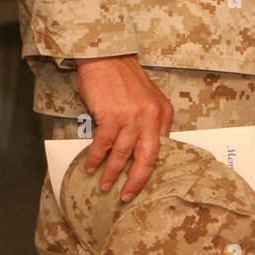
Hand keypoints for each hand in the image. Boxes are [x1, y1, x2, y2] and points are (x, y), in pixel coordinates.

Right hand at [76, 54, 173, 201]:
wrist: (107, 59)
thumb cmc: (124, 80)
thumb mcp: (147, 100)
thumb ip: (149, 123)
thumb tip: (141, 151)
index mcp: (163, 113)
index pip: (160, 148)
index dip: (151, 169)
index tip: (142, 184)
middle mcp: (151, 116)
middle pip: (147, 157)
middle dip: (136, 181)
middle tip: (127, 196)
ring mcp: (132, 116)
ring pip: (123, 154)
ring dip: (112, 173)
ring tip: (104, 185)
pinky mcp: (112, 115)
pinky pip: (103, 145)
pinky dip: (96, 158)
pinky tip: (91, 166)